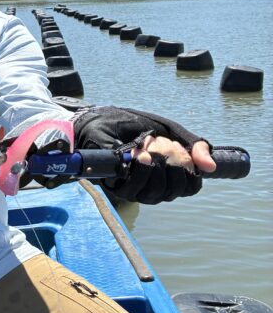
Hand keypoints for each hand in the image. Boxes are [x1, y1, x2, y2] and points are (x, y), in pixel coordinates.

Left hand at [73, 105, 212, 203]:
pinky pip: (135, 189)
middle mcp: (153, 187)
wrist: (101, 119)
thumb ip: (192, 145)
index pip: (190, 187)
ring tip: (148, 147)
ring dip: (157, 167)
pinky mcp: (116, 187)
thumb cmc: (135, 126)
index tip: (181, 149)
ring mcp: (134, 189)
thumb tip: (211, 167)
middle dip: (173, 164)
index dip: (190, 170)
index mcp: (168, 175)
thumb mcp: (169, 130)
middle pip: (175, 190)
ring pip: (156, 193)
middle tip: (162, 144)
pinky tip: (139, 155)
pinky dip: (141, 170)